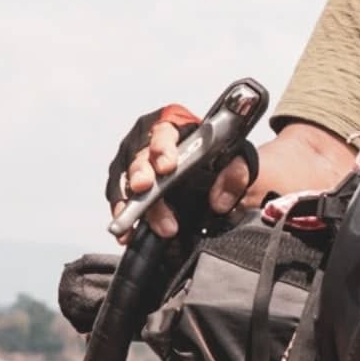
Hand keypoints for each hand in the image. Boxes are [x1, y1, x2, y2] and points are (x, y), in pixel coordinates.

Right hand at [111, 122, 253, 243]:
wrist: (216, 174)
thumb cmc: (219, 160)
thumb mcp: (238, 162)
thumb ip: (236, 174)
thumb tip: (221, 200)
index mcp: (177, 129)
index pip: (165, 132)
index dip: (163, 147)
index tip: (167, 166)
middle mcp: (151, 143)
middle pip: (141, 157)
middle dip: (141, 173)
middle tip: (144, 187)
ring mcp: (138, 164)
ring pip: (127, 180)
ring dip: (130, 201)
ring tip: (133, 220)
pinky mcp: (130, 186)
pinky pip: (121, 199)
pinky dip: (123, 215)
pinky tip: (126, 232)